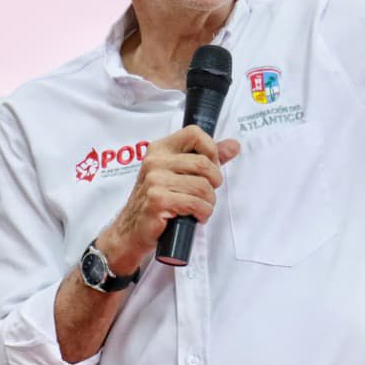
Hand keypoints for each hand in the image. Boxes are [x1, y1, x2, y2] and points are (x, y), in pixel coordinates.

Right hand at [97, 125, 240, 273]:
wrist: (131, 231)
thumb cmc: (157, 201)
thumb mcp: (179, 174)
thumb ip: (207, 158)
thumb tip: (233, 145)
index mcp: (160, 149)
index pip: (194, 133)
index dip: (211, 150)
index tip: (210, 167)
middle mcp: (155, 161)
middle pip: (204, 163)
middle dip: (214, 182)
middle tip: (207, 193)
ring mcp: (154, 181)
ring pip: (203, 186)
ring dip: (209, 201)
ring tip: (201, 207)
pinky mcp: (158, 201)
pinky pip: (196, 203)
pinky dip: (203, 213)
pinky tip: (195, 216)